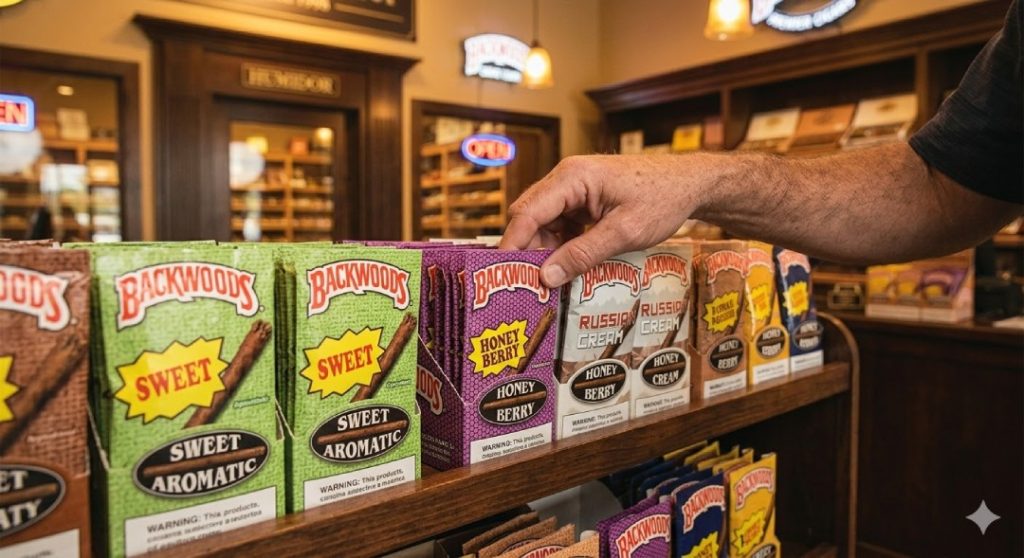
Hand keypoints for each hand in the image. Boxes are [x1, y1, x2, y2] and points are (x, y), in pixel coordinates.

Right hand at [500, 154, 701, 287]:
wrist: (691, 183)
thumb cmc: (663, 199)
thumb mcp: (623, 233)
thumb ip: (583, 254)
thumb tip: (546, 277)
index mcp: (572, 177)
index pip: (527, 212)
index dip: (512, 245)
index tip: (502, 275)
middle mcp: (567, 178)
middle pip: (529, 217)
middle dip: (527, 250)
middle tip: (527, 285)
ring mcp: (575, 188)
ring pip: (543, 223)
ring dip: (545, 251)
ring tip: (550, 282)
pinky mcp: (584, 200)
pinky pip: (561, 224)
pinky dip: (561, 246)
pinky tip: (568, 267)